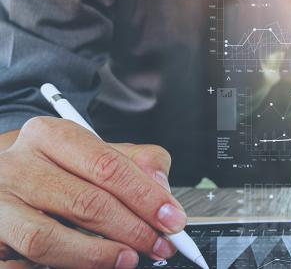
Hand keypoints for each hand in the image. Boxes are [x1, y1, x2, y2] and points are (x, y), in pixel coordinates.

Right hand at [0, 117, 184, 267]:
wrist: (5, 180)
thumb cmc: (59, 169)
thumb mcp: (97, 153)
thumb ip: (137, 163)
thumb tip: (162, 188)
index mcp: (51, 136)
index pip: (107, 166)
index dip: (146, 196)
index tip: (172, 219)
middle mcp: (18, 166)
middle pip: (85, 202)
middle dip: (133, 229)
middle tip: (158, 245)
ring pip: (47, 238)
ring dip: (96, 256)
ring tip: (128, 260)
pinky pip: (18, 265)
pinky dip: (58, 267)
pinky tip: (82, 267)